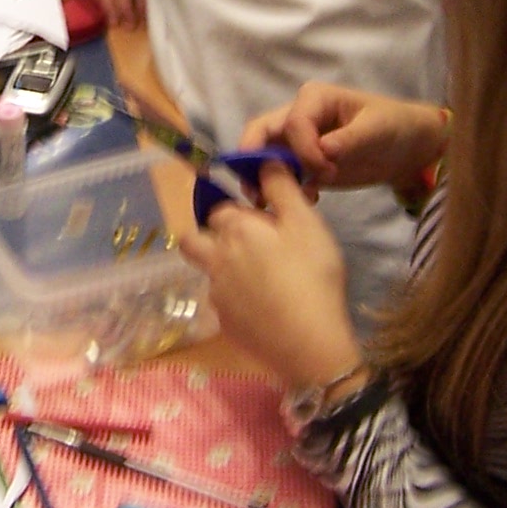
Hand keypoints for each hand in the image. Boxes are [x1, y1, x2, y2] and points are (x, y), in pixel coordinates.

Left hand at [180, 163, 360, 388]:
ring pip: (209, 272)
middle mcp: (216, 259)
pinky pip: (223, 303)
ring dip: (226, 269)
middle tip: (246, 246)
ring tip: (263, 280)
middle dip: (211, 237)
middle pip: (194, 240)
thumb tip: (264, 162)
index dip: (240, 210)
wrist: (309, 344)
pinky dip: (239, 300)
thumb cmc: (312, 276)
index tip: (263, 219)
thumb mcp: (306, 224)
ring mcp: (217, 295)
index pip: (221, 207)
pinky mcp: (225, 324)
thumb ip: (282, 189)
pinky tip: (267, 308)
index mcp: (235, 229)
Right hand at [241, 83, 448, 189]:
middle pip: (260, 132)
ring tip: (267, 203)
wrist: (406, 149)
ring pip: (263, 156)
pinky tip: (307, 200)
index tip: (327, 172)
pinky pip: (280, 174)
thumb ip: (350, 139)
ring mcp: (297, 141)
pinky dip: (282, 189)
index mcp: (314, 99)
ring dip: (260, 178)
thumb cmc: (393, 126)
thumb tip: (323, 150)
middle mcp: (298, 116)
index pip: (293, 124)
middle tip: (256, 190)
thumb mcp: (377, 129)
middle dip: (252, 159)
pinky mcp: (302, 164)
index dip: (303, 151)